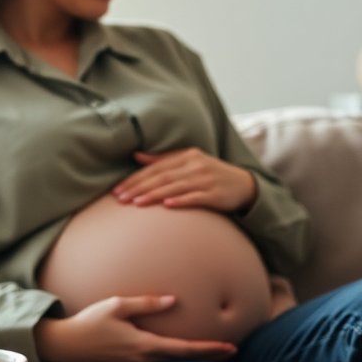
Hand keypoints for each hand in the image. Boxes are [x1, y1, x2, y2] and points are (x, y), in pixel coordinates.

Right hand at [34, 295, 236, 361]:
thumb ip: (146, 303)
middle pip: (183, 359)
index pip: (183, 349)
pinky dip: (175, 356)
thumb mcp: (117, 305)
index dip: (208, 349)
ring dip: (193, 357)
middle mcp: (143, 359)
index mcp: (143, 345)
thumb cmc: (90, 321)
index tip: (229, 347)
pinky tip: (181, 351)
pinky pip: (158, 361)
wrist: (66, 344)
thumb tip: (174, 300)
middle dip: (208, 355)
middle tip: (233, 350)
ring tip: (214, 350)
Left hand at [112, 148, 257, 212]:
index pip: (156, 168)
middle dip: (139, 188)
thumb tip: (136, 156)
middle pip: (162, 177)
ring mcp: (206, 180)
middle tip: (120, 198)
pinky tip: (167, 206)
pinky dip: (181, 201)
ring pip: (175, 187)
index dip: (135, 178)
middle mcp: (195, 166)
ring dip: (154, 195)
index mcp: (187, 156)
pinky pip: (196, 198)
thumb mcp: (189, 162)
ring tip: (136, 203)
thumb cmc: (210, 174)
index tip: (118, 189)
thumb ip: (163, 160)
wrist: (243, 185)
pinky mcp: (215, 194)